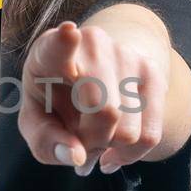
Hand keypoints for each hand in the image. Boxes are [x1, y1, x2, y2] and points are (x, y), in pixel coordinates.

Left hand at [18, 17, 170, 174]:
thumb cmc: (55, 102)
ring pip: (128, 131)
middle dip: (91, 141)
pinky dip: (130, 153)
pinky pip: (149, 135)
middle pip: (104, 111)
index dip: (63, 42)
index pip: (58, 43)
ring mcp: (127, 54)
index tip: (68, 33)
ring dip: (110, 146)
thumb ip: (46, 142)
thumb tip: (77, 157)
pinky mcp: (154, 73)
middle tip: (79, 139)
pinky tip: (114, 148)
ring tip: (96, 134)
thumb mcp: (37, 123)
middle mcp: (92, 43)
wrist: (92, 78)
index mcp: (50, 51)